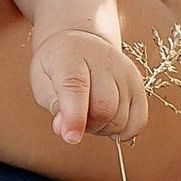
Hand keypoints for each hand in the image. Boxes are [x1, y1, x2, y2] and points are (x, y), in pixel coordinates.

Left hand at [30, 23, 149, 145]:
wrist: (80, 43)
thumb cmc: (57, 66)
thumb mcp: (41, 80)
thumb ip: (53, 106)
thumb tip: (67, 132)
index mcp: (71, 55)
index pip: (76, 87)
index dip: (74, 117)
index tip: (71, 137)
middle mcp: (103, 60)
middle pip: (104, 107)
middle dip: (87, 125)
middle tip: (75, 119)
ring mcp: (125, 71)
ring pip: (121, 118)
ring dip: (102, 128)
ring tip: (89, 114)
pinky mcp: (138, 84)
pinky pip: (139, 120)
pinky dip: (123, 132)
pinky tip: (108, 123)